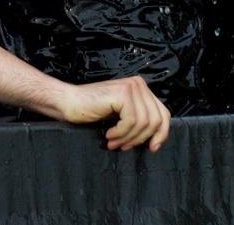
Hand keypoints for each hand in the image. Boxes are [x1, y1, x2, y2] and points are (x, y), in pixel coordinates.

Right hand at [54, 75, 170, 151]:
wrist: (69, 102)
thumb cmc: (92, 110)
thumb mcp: (122, 116)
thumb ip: (140, 119)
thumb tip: (157, 139)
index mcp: (141, 89)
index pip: (164, 113)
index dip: (161, 134)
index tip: (152, 149)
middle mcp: (139, 84)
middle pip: (156, 120)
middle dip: (140, 138)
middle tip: (123, 146)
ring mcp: (131, 87)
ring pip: (144, 123)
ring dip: (128, 137)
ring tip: (113, 141)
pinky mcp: (123, 93)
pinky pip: (131, 121)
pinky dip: (121, 133)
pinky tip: (109, 134)